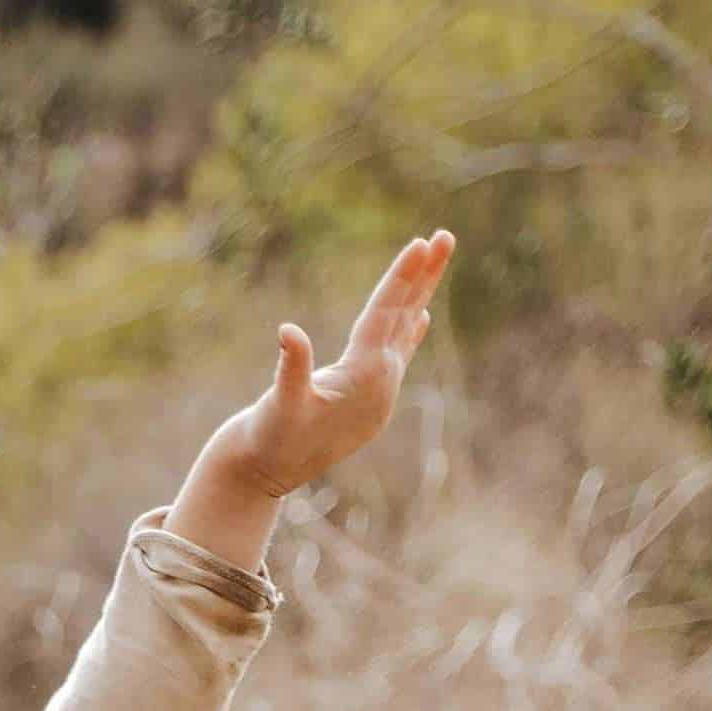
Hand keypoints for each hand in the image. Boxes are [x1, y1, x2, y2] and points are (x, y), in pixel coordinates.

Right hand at [168, 229, 450, 567]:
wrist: (266, 474)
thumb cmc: (268, 438)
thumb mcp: (279, 403)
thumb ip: (290, 368)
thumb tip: (287, 332)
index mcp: (363, 376)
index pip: (385, 314)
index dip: (402, 276)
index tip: (421, 243)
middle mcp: (381, 382)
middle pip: (406, 317)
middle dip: (425, 276)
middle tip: (445, 235)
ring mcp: (381, 394)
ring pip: (405, 333)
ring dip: (419, 297)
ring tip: (435, 263)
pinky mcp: (371, 403)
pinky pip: (397, 357)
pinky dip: (409, 333)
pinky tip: (422, 318)